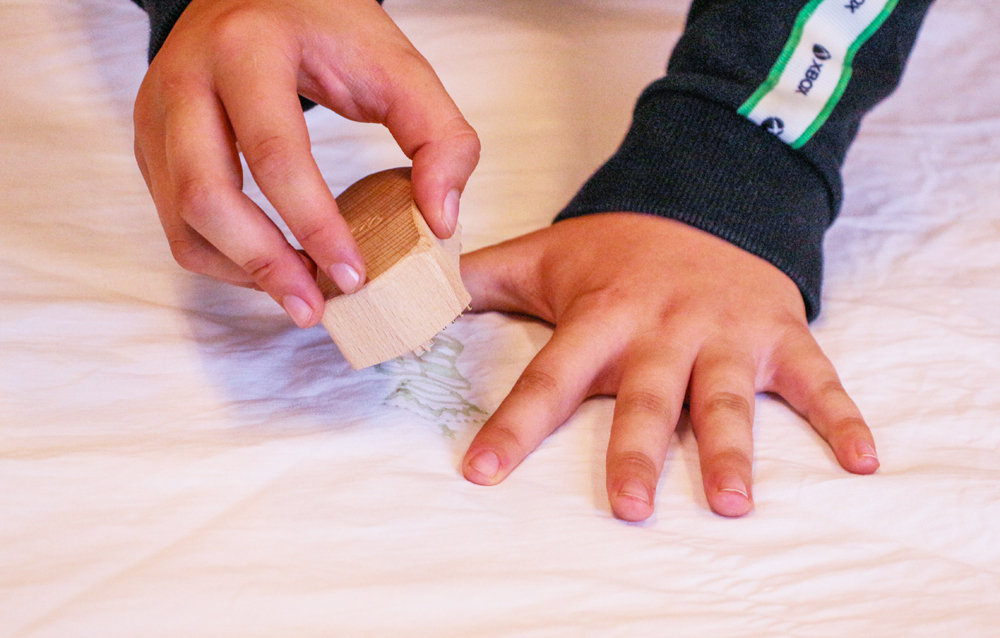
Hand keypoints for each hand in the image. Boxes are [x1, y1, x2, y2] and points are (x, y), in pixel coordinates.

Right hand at [133, 0, 479, 326]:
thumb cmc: (328, 31)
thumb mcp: (400, 68)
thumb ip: (442, 139)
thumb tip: (441, 222)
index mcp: (249, 50)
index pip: (275, 154)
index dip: (314, 225)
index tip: (354, 276)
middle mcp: (187, 79)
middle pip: (207, 195)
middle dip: (264, 265)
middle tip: (316, 308)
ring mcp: (159, 113)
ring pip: (182, 218)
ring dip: (241, 270)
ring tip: (300, 294)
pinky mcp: (151, 142)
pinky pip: (176, 220)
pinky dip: (222, 257)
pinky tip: (271, 266)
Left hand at [460, 213, 877, 519]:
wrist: (707, 194)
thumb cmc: (617, 244)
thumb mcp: (543, 255)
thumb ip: (475, 279)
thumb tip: (408, 296)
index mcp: (602, 315)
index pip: (549, 376)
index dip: (513, 425)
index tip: (481, 472)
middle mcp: (664, 328)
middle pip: (646, 397)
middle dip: (636, 450)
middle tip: (629, 506)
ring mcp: (727, 333)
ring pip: (727, 397)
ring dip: (733, 449)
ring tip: (733, 502)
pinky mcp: (780, 332)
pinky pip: (817, 378)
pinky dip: (842, 417)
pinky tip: (863, 460)